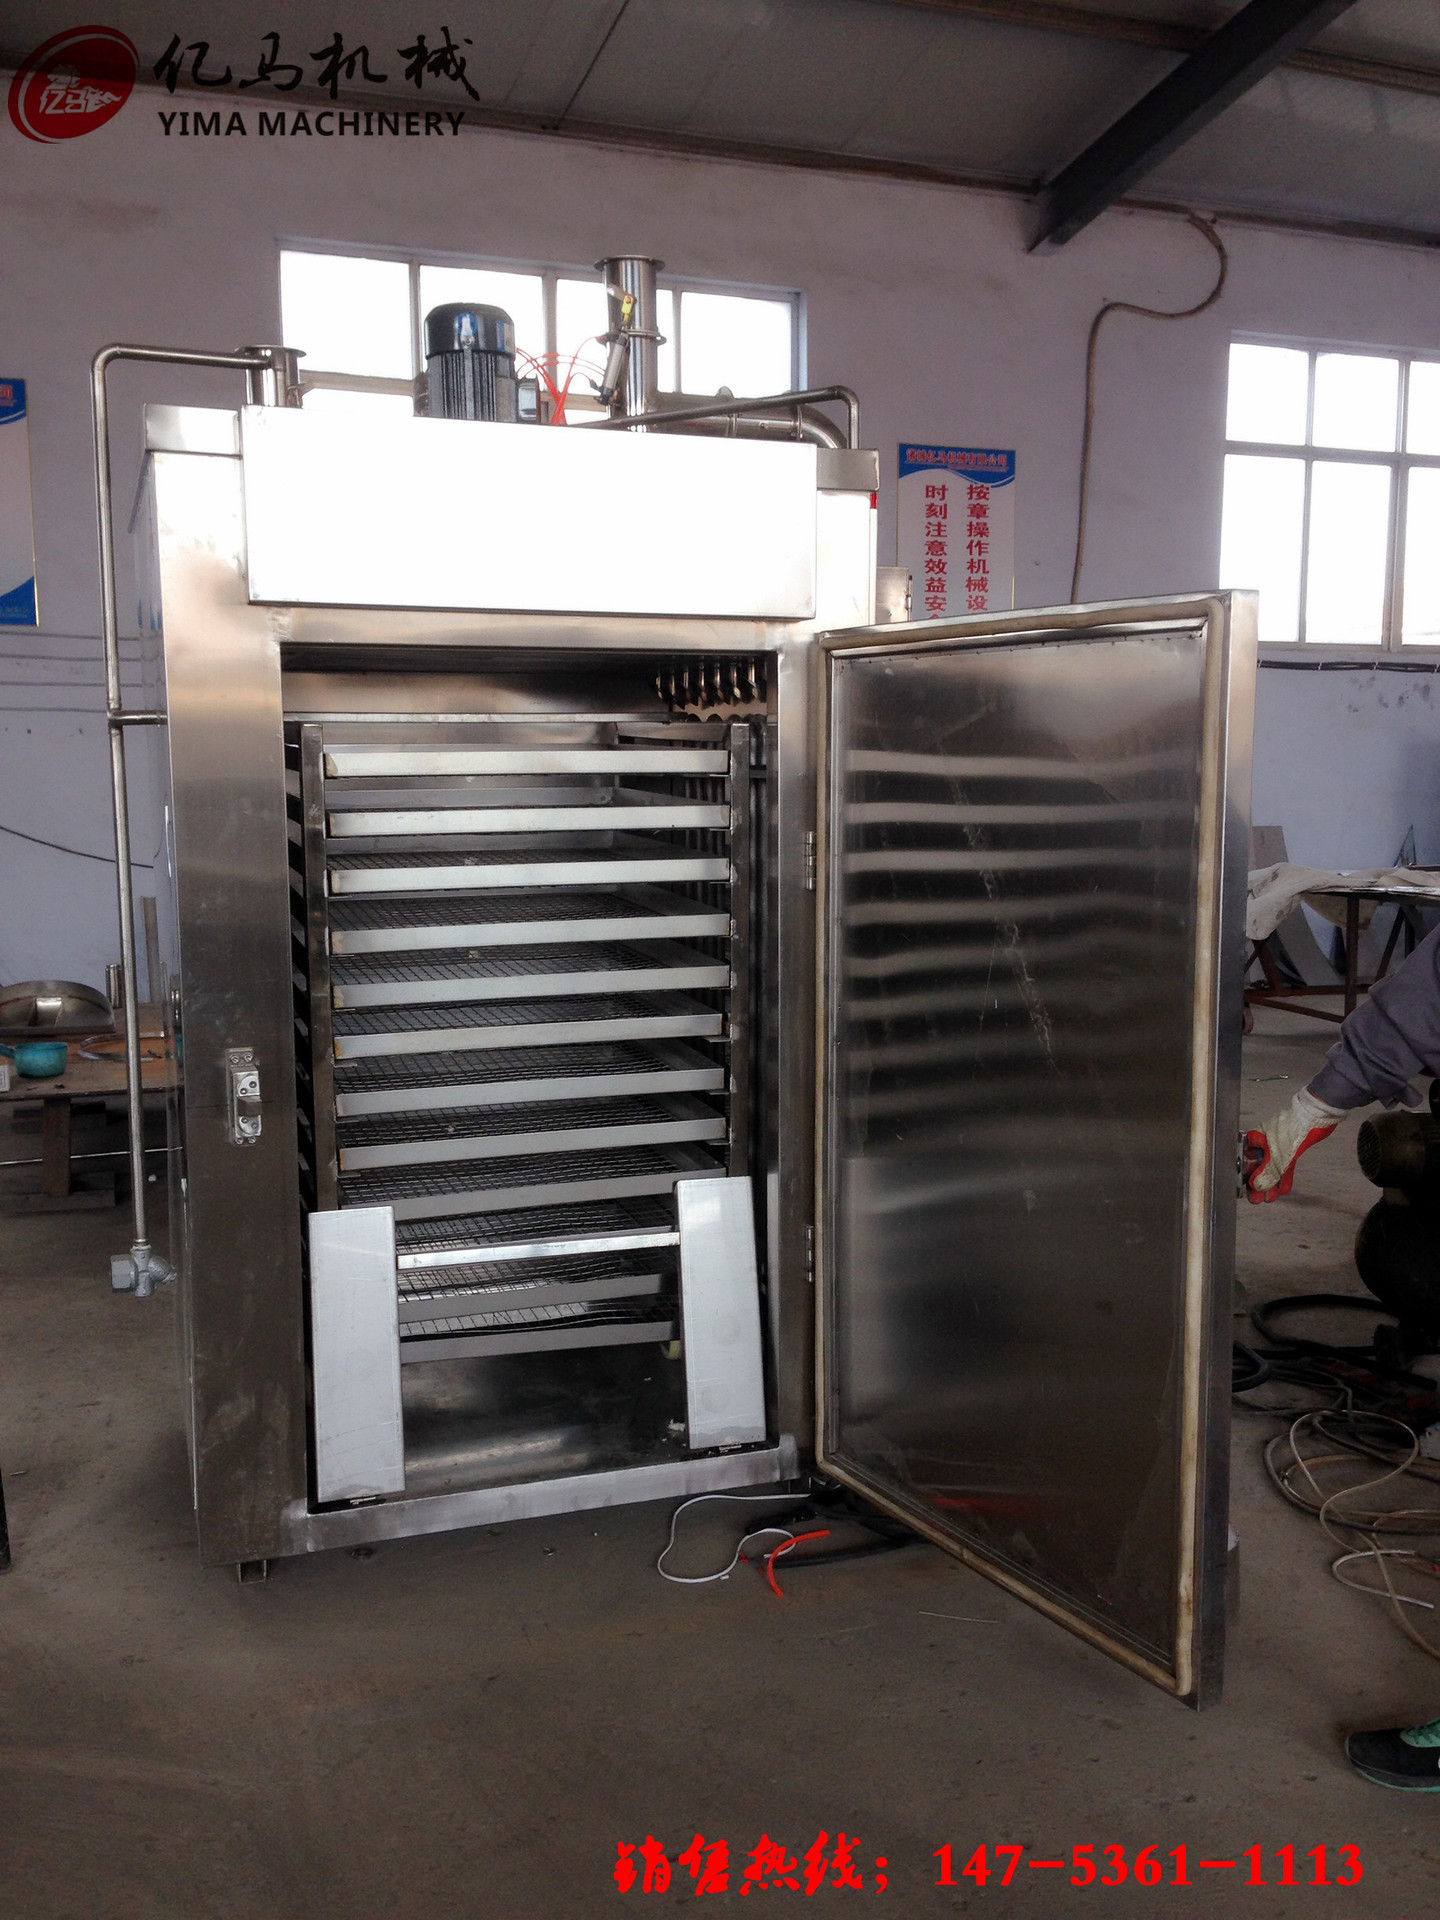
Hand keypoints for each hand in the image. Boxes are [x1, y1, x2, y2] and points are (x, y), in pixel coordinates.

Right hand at [1245, 1086, 1346, 1202]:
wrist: (1317, 1116)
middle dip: (1258, 1183)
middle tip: (1258, 1198)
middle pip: (1257, 1165)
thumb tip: (1259, 1186)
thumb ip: (1268, 1173)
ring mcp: (1276, 1144)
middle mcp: (1263, 1141)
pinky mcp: (1290, 1147)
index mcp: (1254, 1139)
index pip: (1244, 1161)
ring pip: (1271, 1166)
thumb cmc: (1294, 1126)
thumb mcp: (1279, 1156)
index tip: (1247, 1189)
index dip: (1245, 1176)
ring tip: (1270, 1197)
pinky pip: (1283, 1164)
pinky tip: (1283, 1187)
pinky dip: (1283, 1176)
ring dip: (1271, 1182)